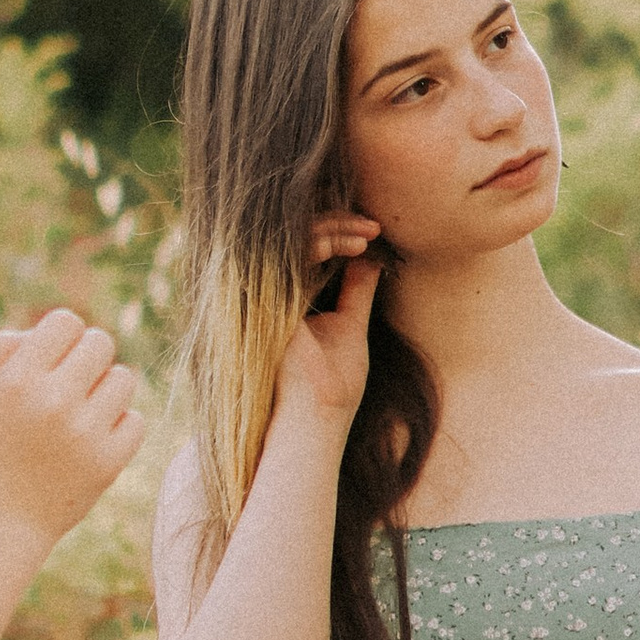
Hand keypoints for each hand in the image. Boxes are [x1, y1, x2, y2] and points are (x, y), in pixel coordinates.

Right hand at [0, 307, 143, 551]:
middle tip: (69, 384)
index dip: (60, 336)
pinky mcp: (107, 463)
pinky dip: (120, 427)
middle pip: (101, 343)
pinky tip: (94, 439)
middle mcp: (53, 400)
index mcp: (16, 378)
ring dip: (105, 390)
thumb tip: (0, 324)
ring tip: (82, 412)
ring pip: (124, 378)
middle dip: (86, 358)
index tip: (51, 359)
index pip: (66, 322)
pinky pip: (136, 421)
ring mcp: (85, 433)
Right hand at [273, 214, 381, 433]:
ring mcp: (265, 293)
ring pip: (291, 236)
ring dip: (334, 228)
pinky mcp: (267, 297)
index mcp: (285, 297)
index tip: (373, 231)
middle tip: (373, 225)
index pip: (303, 246)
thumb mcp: (351, 325)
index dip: (336, 231)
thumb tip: (370, 259)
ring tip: (368, 233)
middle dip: (337, 222)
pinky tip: (353, 246)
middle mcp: (269, 291)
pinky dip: (323, 242)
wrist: (318, 417)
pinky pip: (290, 253)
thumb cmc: (334, 384)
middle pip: (294, 235)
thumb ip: (355, 290)